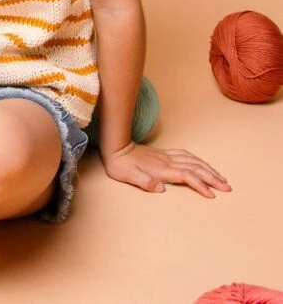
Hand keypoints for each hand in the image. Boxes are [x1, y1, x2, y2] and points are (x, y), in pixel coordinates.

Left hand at [103, 142, 231, 197]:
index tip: (211, 195)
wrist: (116, 147)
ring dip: (208, 169)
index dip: (200, 184)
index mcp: (161, 168)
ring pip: (193, 160)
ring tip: (221, 178)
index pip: (186, 175)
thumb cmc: (120, 165)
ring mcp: (167, 156)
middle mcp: (167, 161)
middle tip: (227, 187)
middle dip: (212, 177)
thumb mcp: (128, 176)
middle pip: (195, 167)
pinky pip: (187, 155)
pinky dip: (198, 161)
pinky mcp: (165, 154)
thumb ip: (144, 181)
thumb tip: (161, 189)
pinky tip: (203, 164)